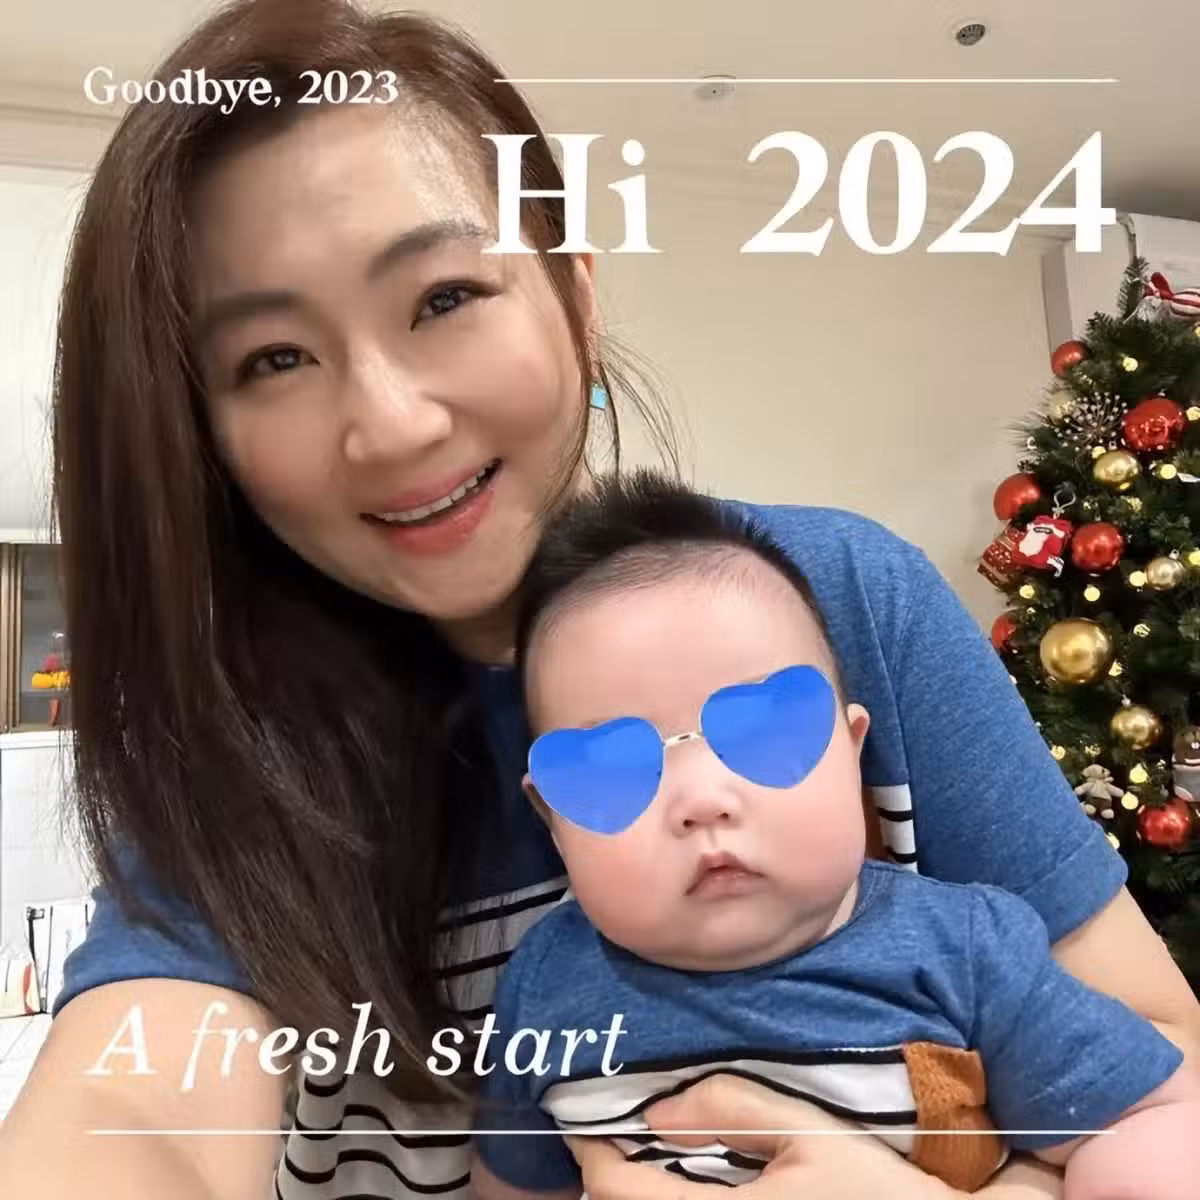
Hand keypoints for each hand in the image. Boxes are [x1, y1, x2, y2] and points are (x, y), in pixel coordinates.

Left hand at [566, 1073, 954, 1198]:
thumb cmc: (876, 1195)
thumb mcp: (810, 1137)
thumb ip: (732, 1112)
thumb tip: (656, 1110)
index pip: (618, 1192)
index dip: (591, 1153)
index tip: (584, 1122)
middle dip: (609, 1182)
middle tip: (615, 1143)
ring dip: (637, 1199)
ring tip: (651, 1167)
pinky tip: (690, 1189)